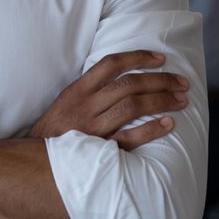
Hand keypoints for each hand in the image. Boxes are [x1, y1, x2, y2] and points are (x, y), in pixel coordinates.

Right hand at [29, 51, 187, 150]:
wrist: (36, 161)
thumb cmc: (55, 130)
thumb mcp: (66, 101)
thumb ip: (90, 89)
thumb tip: (122, 75)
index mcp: (78, 90)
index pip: (111, 64)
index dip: (138, 57)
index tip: (160, 58)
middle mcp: (86, 105)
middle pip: (129, 84)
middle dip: (160, 80)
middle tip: (182, 82)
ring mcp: (94, 127)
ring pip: (133, 106)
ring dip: (161, 101)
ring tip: (181, 100)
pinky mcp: (100, 149)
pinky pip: (130, 137)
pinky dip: (151, 130)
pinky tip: (168, 124)